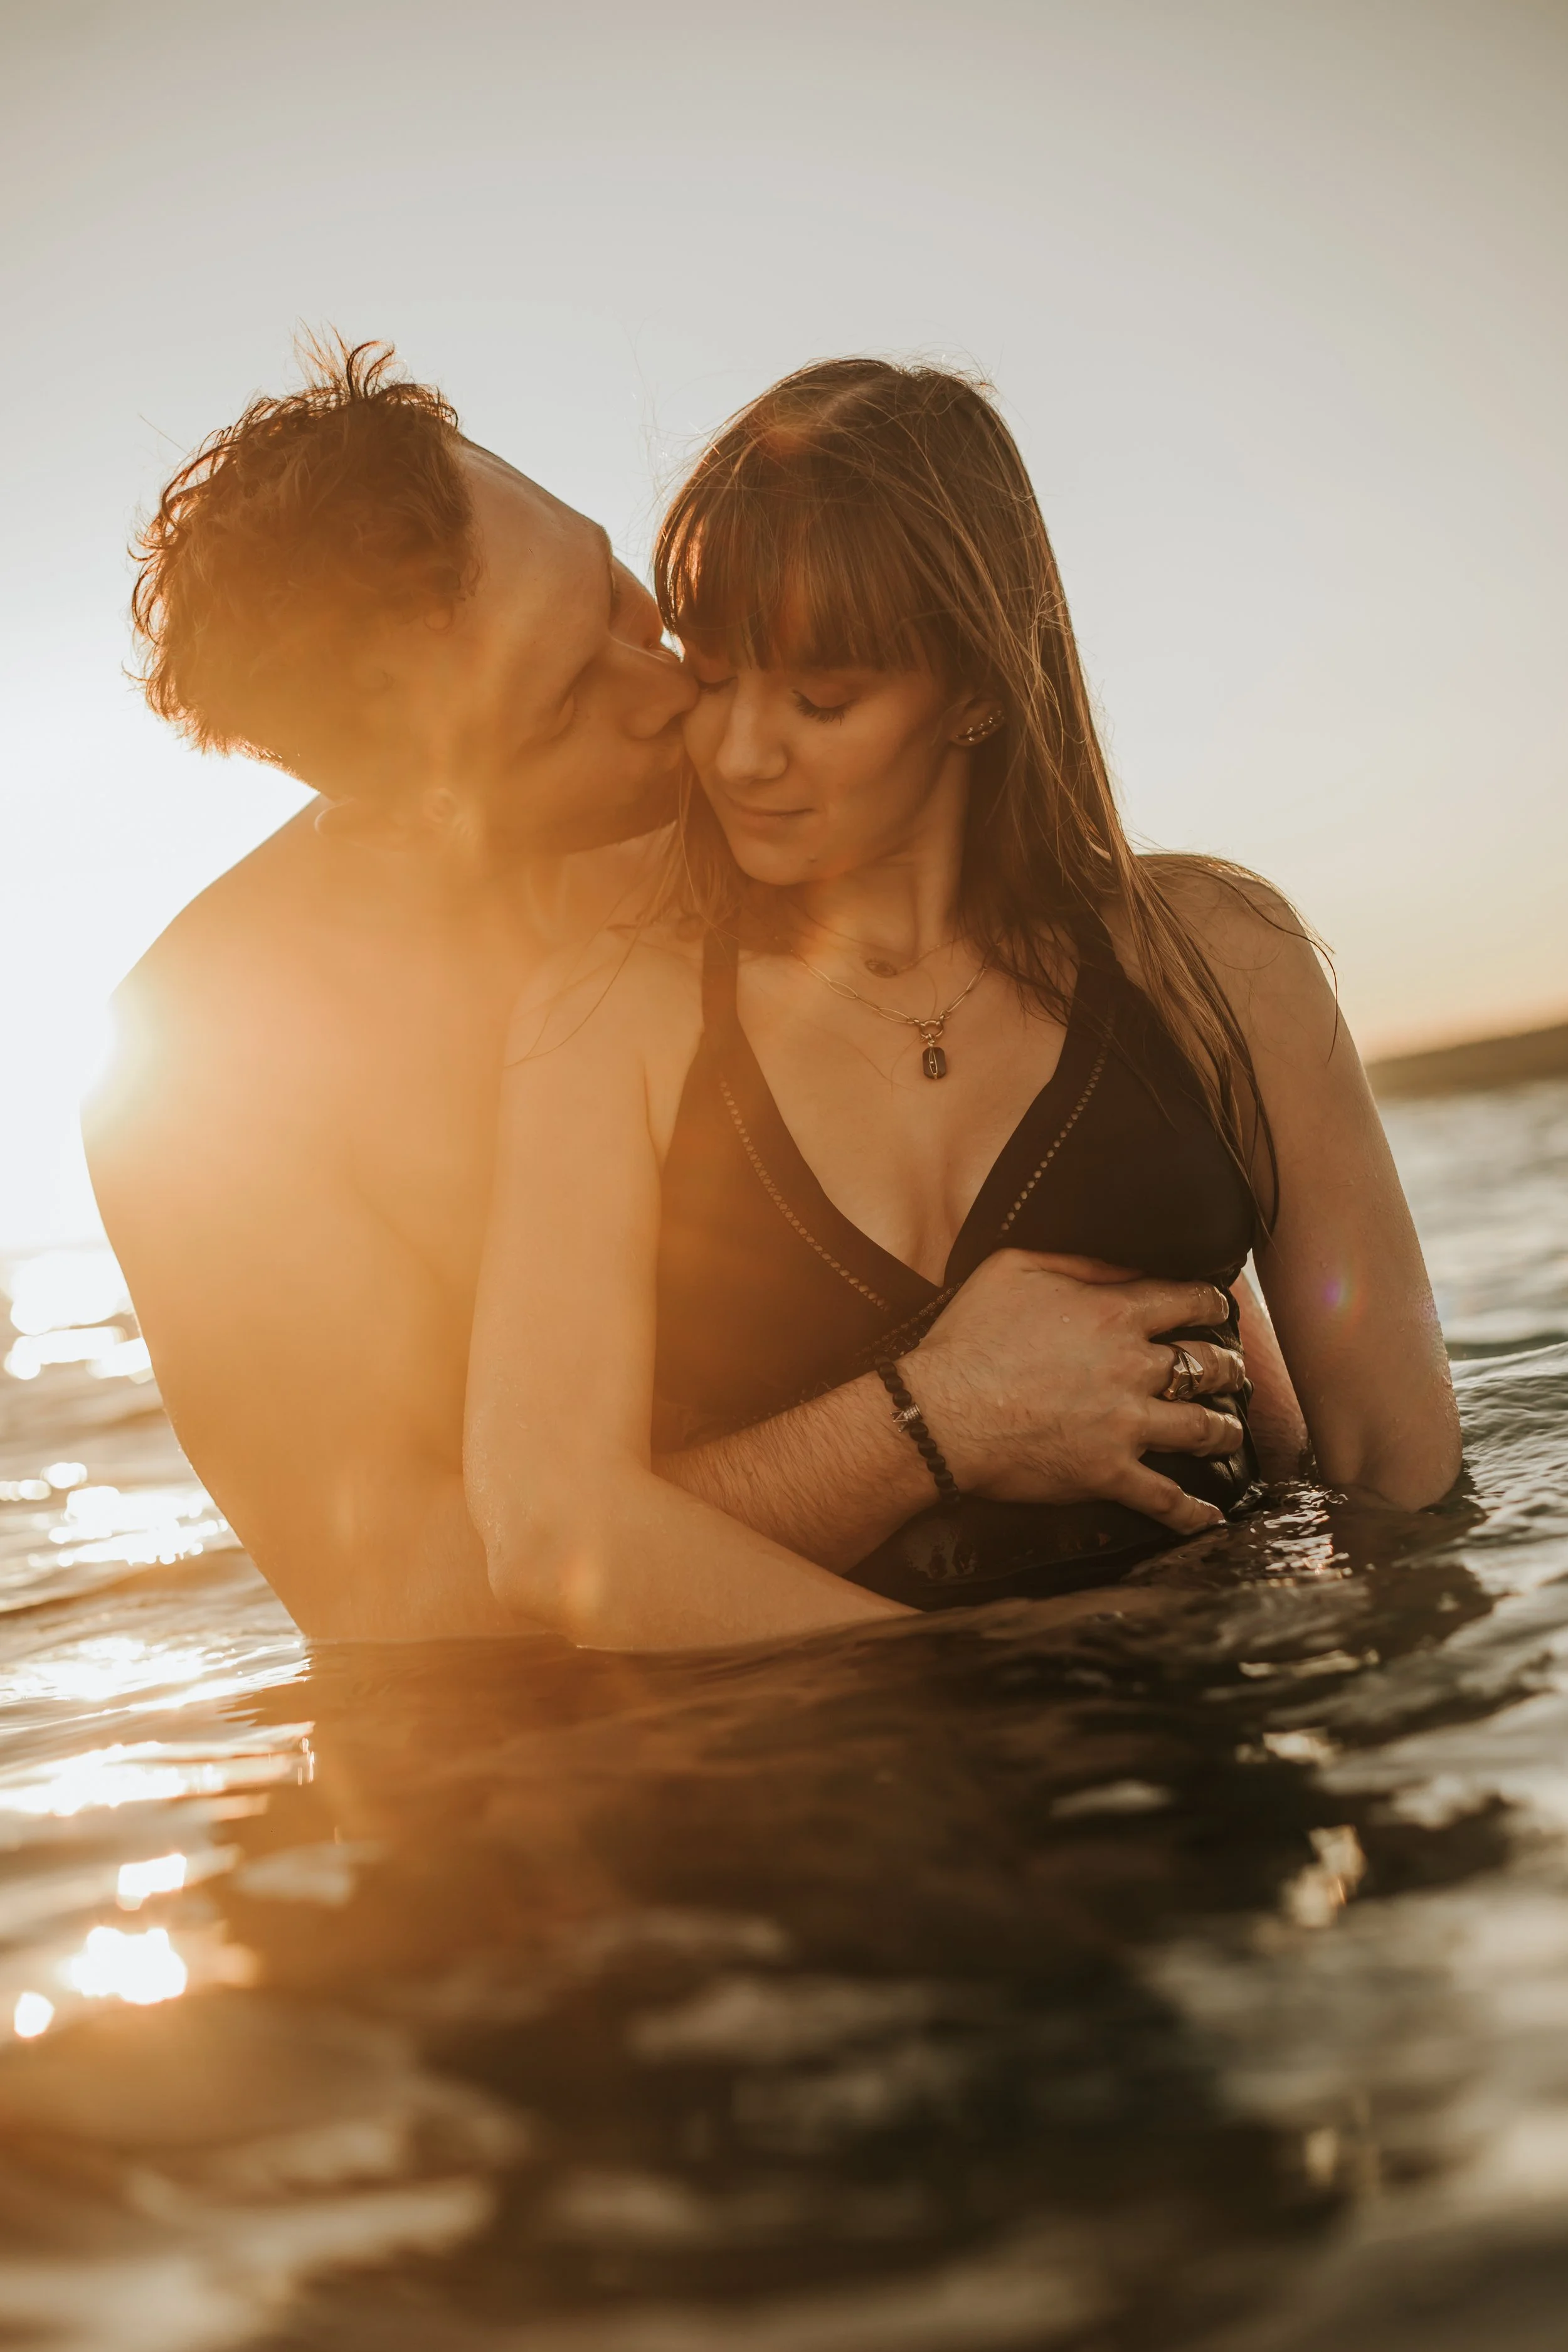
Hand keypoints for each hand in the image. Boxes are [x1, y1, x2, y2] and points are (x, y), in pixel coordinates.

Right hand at [910, 1250, 1245, 1535]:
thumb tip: (1123, 1261)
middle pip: (1205, 1365)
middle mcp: (1133, 1368)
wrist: (941, 1413)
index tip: (1218, 1308)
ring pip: (1201, 1428)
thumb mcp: (1016, 1267)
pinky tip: (1210, 1516)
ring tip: (1229, 1431)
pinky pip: (1164, 1498)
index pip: (1186, 1302)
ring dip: (1223, 1430)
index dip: (1211, 1304)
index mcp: (1114, 1314)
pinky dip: (1192, 1512)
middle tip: (1230, 1371)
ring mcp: (1126, 1424)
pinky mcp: (1109, 1473)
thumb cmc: (969, 1337)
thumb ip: (1079, 1259)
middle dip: (1226, 1367)